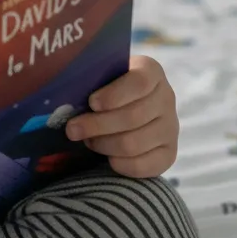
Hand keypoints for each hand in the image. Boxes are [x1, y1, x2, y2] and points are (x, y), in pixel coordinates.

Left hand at [65, 55, 178, 177]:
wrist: (127, 106)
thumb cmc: (106, 87)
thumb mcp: (102, 75)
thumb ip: (91, 79)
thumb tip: (66, 92)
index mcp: (151, 72)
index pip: (139, 82)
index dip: (113, 95)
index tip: (91, 103)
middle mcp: (166, 98)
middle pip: (132, 117)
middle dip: (97, 125)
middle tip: (72, 129)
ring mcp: (170, 127)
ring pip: (134, 143)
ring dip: (104, 144)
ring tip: (87, 140)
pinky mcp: (169, 153)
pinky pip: (144, 166)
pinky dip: (120, 164)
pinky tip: (106, 158)